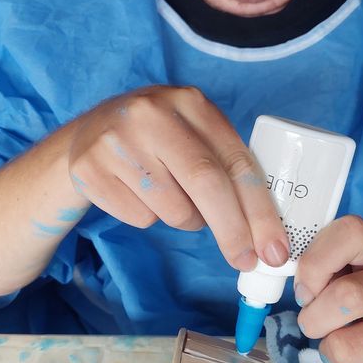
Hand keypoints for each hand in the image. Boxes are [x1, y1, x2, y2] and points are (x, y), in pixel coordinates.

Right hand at [67, 86, 289, 271]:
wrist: (88, 134)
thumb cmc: (159, 141)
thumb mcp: (193, 134)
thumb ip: (226, 165)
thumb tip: (263, 232)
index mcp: (190, 102)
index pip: (236, 161)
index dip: (259, 209)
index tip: (274, 248)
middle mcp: (153, 114)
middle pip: (206, 183)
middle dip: (232, 230)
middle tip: (245, 261)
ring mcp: (117, 140)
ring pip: (173, 209)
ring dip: (186, 220)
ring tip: (171, 196)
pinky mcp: (90, 168)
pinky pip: (140, 217)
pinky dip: (149, 217)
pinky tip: (136, 193)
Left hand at [295, 216, 362, 362]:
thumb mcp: (361, 280)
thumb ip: (328, 271)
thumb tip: (304, 289)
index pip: (350, 232)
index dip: (314, 263)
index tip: (308, 291)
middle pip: (344, 296)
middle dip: (314, 320)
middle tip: (321, 327)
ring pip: (345, 348)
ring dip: (333, 354)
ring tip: (354, 349)